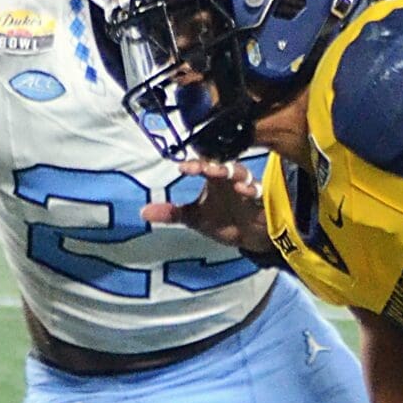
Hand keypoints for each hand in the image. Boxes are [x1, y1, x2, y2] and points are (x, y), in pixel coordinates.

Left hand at [140, 158, 268, 251]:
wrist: (250, 238)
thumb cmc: (224, 221)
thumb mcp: (194, 218)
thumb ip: (171, 213)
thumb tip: (142, 212)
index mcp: (214, 179)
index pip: (203, 165)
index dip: (194, 164)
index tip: (183, 168)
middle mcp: (230, 180)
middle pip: (222, 164)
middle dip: (212, 164)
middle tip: (202, 167)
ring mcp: (246, 188)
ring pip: (240, 173)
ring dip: (230, 171)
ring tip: (217, 172)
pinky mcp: (260, 201)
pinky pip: (258, 191)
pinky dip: (251, 189)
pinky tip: (243, 190)